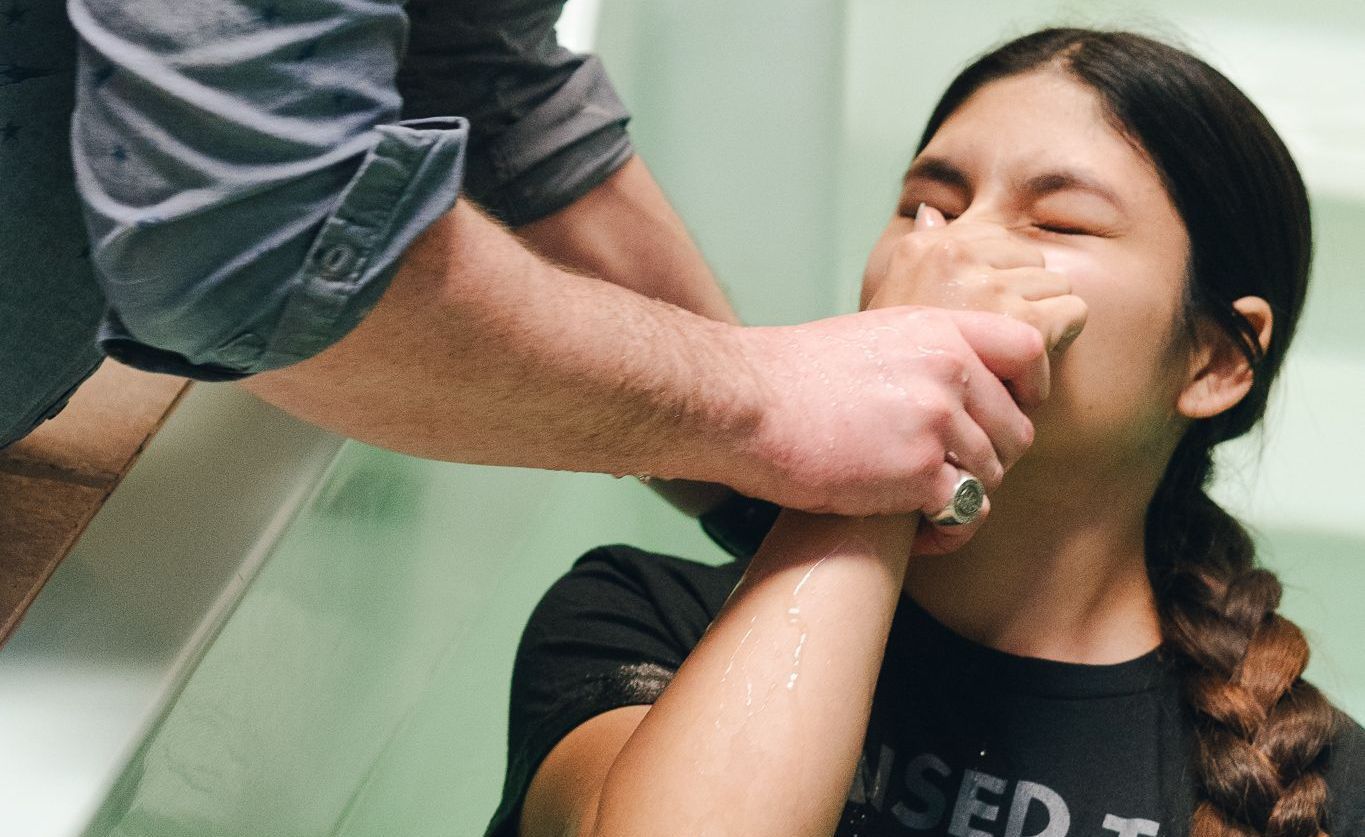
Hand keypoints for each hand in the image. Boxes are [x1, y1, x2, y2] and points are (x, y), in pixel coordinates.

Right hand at [730, 304, 1042, 517]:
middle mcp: (948, 371)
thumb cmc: (791, 376)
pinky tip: (917, 533)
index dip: (1031, 388)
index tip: (1013, 410)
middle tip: (947, 474)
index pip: (1027, 349)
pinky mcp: (918, 474)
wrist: (745, 403)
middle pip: (1016, 430)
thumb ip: (924, 352)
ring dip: (961, 498)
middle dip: (988, 460)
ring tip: (922, 507)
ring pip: (991, 476)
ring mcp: (937, 422)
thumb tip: (954, 380)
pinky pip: (966, 515)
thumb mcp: (872, 336)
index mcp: (939, 330)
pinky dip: (946, 533)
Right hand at [864, 205, 1088, 404]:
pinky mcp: (1020, 323)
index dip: (1001, 282)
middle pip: (1034, 261)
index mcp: (923, 247)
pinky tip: (1020, 382)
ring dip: (1043, 331)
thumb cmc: (882, 371)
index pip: (1001, 240)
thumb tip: (930, 211)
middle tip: (996, 350)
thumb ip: (917, 255)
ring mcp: (986, 287)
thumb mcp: (891, 302)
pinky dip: (1059, 350)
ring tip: (1007, 368)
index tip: (983, 320)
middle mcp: (954, 256)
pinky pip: (1072, 315)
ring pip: (1058, 288)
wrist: (866, 411)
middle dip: (1025, 304)